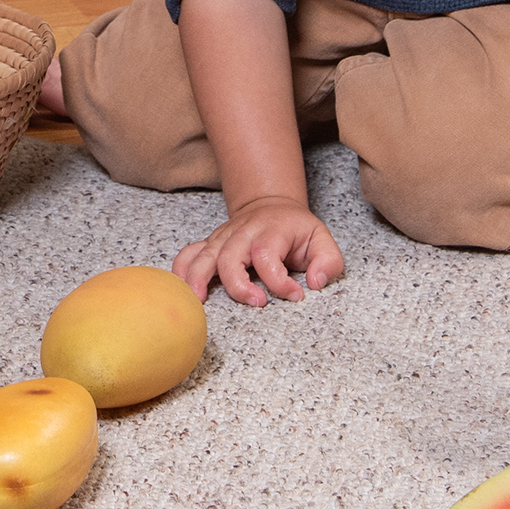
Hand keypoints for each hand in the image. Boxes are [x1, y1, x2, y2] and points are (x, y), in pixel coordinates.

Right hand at [174, 194, 344, 307]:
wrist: (271, 205)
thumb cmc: (296, 230)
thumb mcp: (322, 240)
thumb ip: (328, 262)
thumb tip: (315, 283)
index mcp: (271, 230)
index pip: (266, 254)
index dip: (279, 281)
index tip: (295, 295)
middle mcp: (242, 232)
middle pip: (229, 256)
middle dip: (239, 284)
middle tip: (257, 302)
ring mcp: (223, 238)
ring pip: (204, 256)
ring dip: (198, 279)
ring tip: (199, 302)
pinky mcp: (211, 245)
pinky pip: (188, 255)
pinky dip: (181, 271)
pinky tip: (181, 290)